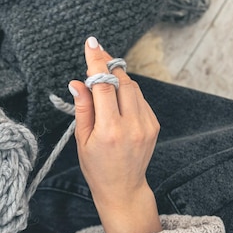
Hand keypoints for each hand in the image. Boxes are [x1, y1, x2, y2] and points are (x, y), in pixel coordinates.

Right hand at [69, 37, 161, 232]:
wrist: (123, 188)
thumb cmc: (97, 167)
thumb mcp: (82, 140)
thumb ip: (82, 108)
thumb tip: (78, 82)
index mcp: (109, 130)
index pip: (103, 86)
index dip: (96, 62)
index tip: (92, 44)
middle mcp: (131, 125)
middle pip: (121, 81)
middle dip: (108, 65)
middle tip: (96, 53)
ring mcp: (146, 125)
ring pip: (133, 87)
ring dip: (118, 77)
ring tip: (103, 74)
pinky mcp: (154, 124)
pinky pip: (140, 98)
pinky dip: (127, 91)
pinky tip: (116, 94)